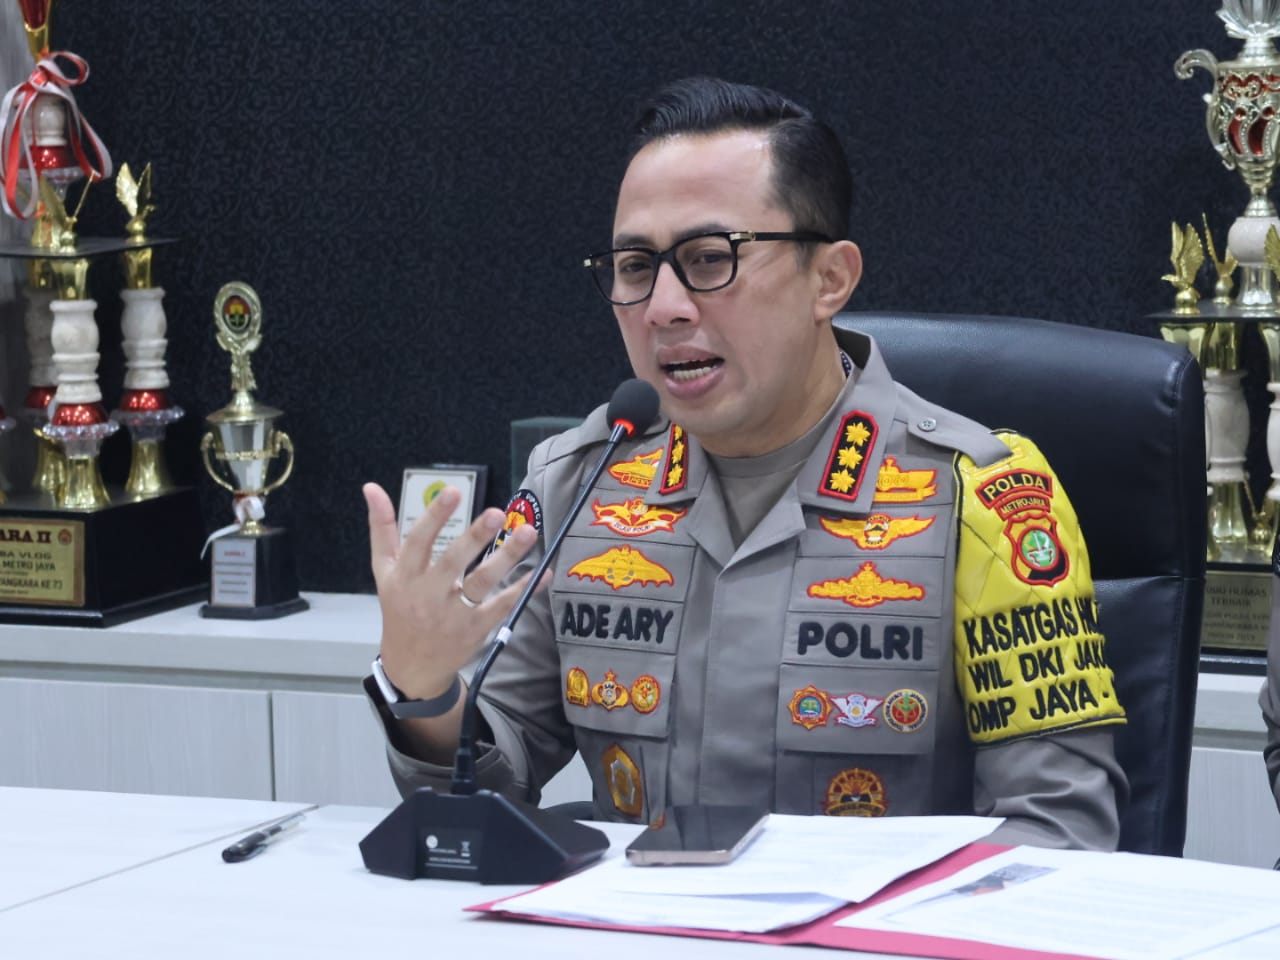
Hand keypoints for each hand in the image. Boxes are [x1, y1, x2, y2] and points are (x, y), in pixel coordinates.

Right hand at [364, 482, 542, 700]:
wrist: (411, 666)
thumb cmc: (399, 609)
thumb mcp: (383, 571)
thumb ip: (382, 529)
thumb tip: (371, 487)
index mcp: (404, 576)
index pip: (418, 542)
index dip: (434, 517)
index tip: (453, 492)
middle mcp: (428, 594)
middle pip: (453, 562)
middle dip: (474, 537)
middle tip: (496, 513)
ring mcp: (453, 613)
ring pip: (481, 583)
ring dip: (506, 558)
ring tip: (527, 533)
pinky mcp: (476, 629)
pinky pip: (502, 606)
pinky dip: (523, 590)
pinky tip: (542, 572)